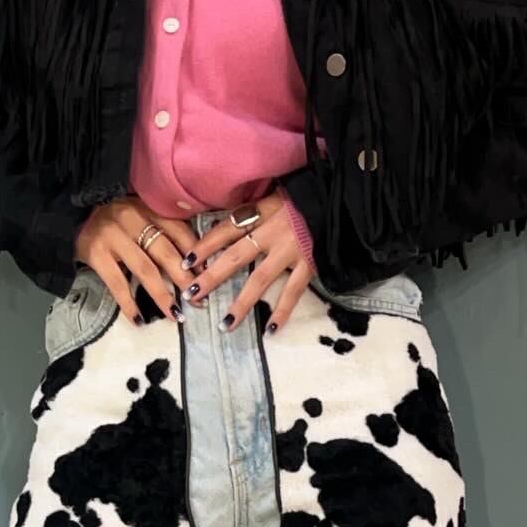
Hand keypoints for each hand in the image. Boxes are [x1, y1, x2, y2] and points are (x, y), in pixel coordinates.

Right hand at [74, 197, 198, 323]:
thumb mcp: (138, 215)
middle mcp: (132, 217)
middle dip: (185, 279)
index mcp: (147, 207)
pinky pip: (117, 283)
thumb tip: (194, 262)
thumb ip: (160, 229)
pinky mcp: (96, 252)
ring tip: (176, 315)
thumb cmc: (110, 220)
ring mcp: (113, 235)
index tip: (207, 276)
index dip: (196, 255)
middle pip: (166, 251)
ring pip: (145, 269)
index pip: (179, 230)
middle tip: (199, 301)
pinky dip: (129, 304)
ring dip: (163, 295)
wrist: (68, 215)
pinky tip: (139, 321)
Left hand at [182, 191, 311, 332]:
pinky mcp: (309, 263)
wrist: (340, 198)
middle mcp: (271, 232)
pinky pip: (293, 292)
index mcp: (261, 212)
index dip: (204, 246)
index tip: (186, 262)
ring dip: (241, 304)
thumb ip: (254, 212)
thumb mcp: (275, 196)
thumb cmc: (305, 197)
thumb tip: (226, 226)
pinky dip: (282, 312)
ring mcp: (290, 250)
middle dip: (211, 277)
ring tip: (225, 325)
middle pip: (234, 257)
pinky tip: (270, 331)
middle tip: (192, 295)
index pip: (226, 230)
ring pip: (260, 280)